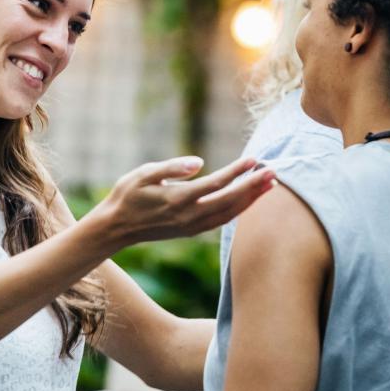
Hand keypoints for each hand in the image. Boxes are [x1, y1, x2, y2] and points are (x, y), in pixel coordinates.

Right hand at [95, 156, 275, 245]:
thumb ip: (172, 167)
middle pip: (230, 201)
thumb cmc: (127, 196)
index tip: (254, 160)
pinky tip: (250, 199)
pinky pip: (222, 220)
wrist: (115, 228)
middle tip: (274, 171)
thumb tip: (199, 162)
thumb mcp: (143, 174)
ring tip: (270, 184)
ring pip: (229, 213)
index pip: (216, 184)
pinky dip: (239, 209)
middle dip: (253, 187)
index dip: (237, 172)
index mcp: (178, 199)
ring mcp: (192, 226)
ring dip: (251, 199)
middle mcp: (189, 216)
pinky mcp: (192, 231)